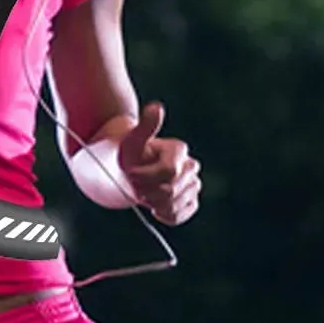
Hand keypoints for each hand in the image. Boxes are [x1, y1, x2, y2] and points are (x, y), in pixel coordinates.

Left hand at [117, 102, 200, 225]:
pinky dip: (168, 215)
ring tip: (145, 194)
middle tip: (136, 185)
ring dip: (155, 203)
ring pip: (176, 203)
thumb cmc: (131, 154)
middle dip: (148, 191)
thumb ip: (146, 125)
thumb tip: (156, 107)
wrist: (132, 169)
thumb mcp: (133, 139)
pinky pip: (183, 213)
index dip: (146, 177)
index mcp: (178, 150)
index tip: (131, 174)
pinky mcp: (190, 200)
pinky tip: (156, 209)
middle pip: (171, 190)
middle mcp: (190, 166)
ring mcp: (192, 184)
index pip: (168, 171)